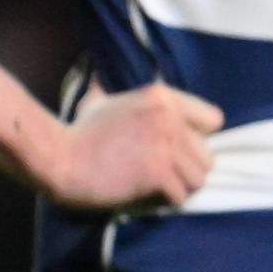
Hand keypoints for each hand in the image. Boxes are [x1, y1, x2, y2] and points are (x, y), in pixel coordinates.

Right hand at [35, 82, 220, 211]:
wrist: (59, 158)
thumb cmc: (78, 132)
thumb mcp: (100, 100)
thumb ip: (111, 89)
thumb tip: (97, 70)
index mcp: (162, 97)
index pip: (213, 119)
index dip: (198, 138)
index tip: (179, 148)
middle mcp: (169, 117)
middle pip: (208, 155)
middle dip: (189, 168)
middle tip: (166, 174)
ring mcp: (165, 145)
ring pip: (199, 178)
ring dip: (180, 187)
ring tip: (159, 187)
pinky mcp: (158, 171)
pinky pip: (181, 195)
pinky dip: (167, 200)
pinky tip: (148, 196)